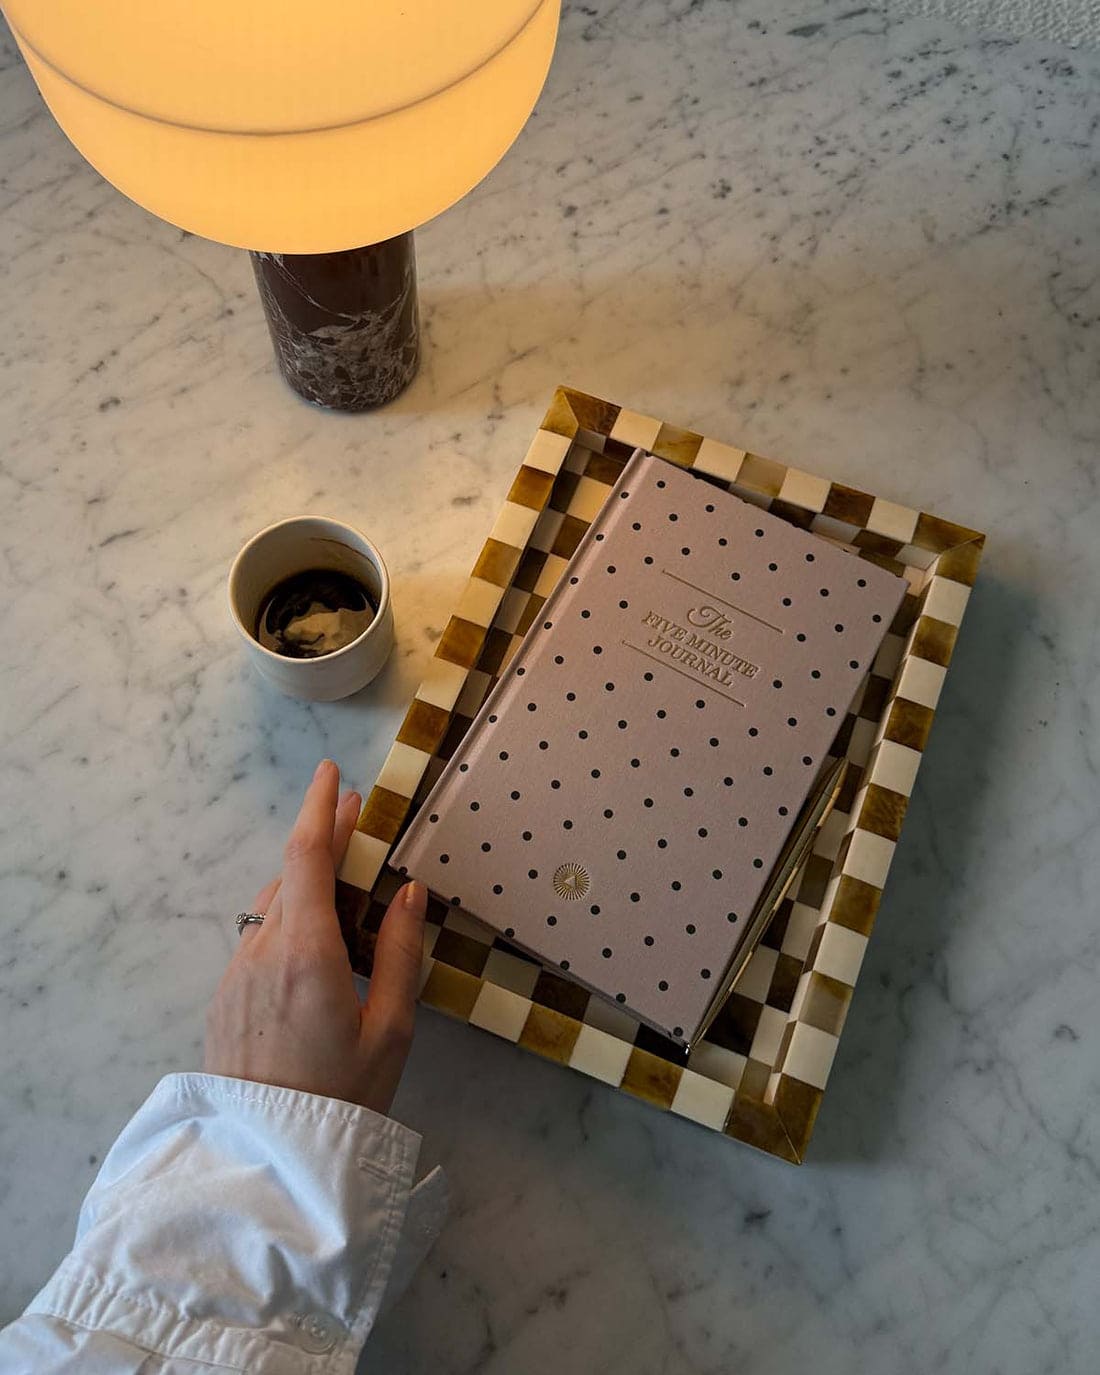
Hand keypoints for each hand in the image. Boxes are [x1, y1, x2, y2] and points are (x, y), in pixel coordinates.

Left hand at [204, 759, 426, 1114]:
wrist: (269, 1160)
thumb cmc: (344, 1096)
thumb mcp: (391, 1029)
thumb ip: (401, 953)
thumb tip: (410, 893)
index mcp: (307, 950)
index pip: (308, 853)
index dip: (321, 806)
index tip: (334, 771)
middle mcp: (263, 950)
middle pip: (292, 874)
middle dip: (325, 841)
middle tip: (360, 820)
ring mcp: (237, 973)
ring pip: (274, 906)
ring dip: (307, 883)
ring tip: (347, 884)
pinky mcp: (226, 998)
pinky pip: (261, 939)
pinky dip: (291, 920)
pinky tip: (317, 943)